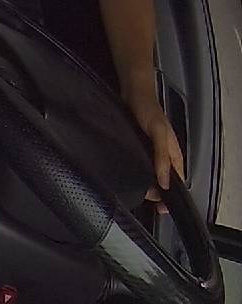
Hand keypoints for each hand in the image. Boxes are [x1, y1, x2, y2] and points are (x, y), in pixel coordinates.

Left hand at [127, 90, 184, 212]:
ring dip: (143, 185)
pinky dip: (134, 175)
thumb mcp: (158, 134)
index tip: (161, 209)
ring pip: (149, 175)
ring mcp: (149, 153)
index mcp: (173, 154)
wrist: (133, 95)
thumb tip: (163, 181)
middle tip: (145, 202)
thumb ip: (162, 157)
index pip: (176, 180)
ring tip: (135, 193)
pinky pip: (138, 167)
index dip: (170, 195)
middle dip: (155, 194)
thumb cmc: (148, 111)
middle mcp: (162, 156)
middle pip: (162, 181)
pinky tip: (126, 180)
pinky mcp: (137, 150)